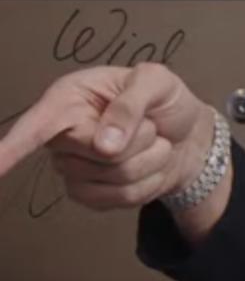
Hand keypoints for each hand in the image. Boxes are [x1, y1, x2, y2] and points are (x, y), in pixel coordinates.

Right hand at [0, 62, 212, 209]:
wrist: (190, 136)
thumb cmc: (166, 101)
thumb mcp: (157, 82)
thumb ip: (130, 105)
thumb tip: (103, 146)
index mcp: (70, 98)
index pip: (36, 126)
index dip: (12, 146)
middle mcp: (63, 134)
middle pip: (93, 153)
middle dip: (138, 141)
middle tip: (151, 126)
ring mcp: (74, 168)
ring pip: (113, 178)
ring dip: (149, 161)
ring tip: (154, 144)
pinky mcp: (90, 193)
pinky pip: (120, 198)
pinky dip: (149, 183)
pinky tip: (152, 168)